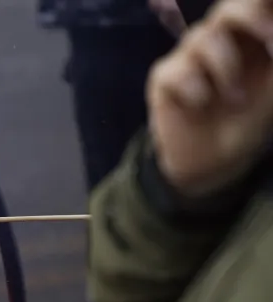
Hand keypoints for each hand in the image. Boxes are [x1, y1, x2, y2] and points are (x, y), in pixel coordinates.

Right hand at [148, 0, 272, 196]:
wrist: (212, 162)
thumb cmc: (246, 120)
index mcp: (248, 36)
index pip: (253, 5)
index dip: (261, 7)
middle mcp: (217, 40)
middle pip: (226, 8)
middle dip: (251, 17)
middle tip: (272, 44)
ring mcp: (187, 57)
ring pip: (202, 38)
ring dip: (226, 69)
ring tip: (235, 99)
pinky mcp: (164, 78)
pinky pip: (176, 71)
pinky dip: (195, 90)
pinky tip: (200, 106)